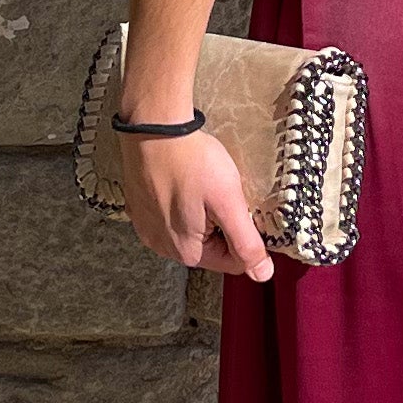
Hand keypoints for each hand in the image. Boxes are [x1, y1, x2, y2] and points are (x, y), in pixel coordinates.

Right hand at [120, 123, 274, 283]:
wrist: (153, 127)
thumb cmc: (192, 160)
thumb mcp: (228, 200)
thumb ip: (246, 242)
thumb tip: (262, 274)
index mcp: (187, 252)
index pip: (234, 262)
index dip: (246, 235)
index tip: (242, 207)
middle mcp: (163, 248)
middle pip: (212, 248)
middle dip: (223, 224)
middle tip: (221, 192)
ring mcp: (148, 229)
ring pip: (191, 232)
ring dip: (203, 215)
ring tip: (201, 185)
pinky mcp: (139, 210)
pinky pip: (170, 218)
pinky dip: (181, 204)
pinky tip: (183, 183)